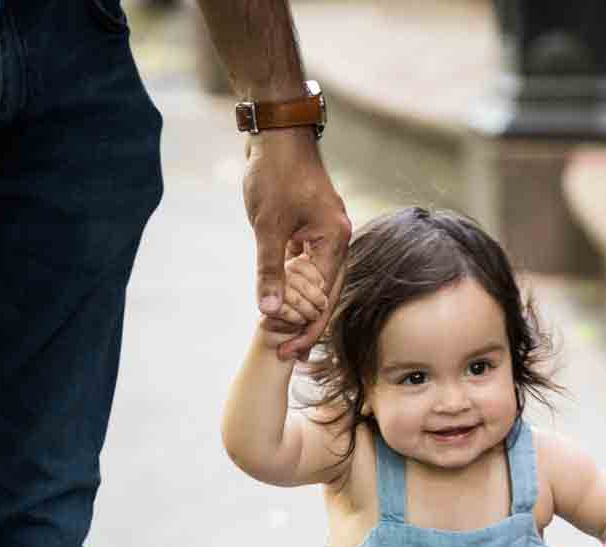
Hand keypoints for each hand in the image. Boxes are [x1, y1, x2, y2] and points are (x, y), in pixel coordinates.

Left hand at [241, 131, 349, 359]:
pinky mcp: (311, 228)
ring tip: (284, 336)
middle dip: (307, 326)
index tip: (290, 351)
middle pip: (326, 295)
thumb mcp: (268, 224)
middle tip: (288, 354)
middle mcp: (337, 240)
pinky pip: (308, 267)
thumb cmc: (275, 172)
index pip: (324, 297)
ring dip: (301, 308)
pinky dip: (296, 287)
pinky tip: (282, 304)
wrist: (277, 132)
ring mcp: (325, 234)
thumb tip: (269, 310)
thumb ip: (269, 269)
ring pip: (317, 283)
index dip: (307, 328)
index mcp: (335, 240)